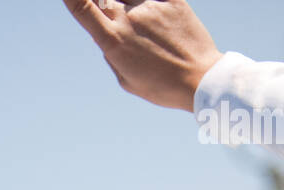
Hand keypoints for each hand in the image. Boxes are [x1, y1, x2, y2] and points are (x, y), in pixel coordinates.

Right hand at [61, 0, 223, 110]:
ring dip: (124, 3)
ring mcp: (151, 5)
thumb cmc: (162, 86)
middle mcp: (129, 18)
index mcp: (114, 41)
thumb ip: (111, 54)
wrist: (201, 79)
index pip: (82, 8)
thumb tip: (103, 36)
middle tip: (110, 15)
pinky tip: (150, 14)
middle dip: (102, 3)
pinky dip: (146, 2)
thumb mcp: (127, 80)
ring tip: (138, 27)